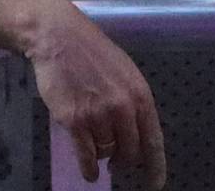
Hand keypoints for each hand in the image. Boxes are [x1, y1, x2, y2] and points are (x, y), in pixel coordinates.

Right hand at [27, 6, 166, 188]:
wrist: (59, 38)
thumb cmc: (93, 53)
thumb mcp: (125, 73)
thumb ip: (134, 103)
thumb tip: (136, 135)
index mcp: (140, 95)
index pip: (153, 140)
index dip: (155, 167)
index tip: (154, 184)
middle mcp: (122, 108)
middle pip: (130, 152)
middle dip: (124, 160)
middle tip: (117, 162)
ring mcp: (97, 115)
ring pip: (106, 152)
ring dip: (102, 155)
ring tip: (95, 145)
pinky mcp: (73, 120)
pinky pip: (86, 156)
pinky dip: (89, 168)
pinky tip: (90, 173)